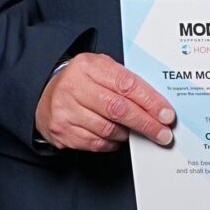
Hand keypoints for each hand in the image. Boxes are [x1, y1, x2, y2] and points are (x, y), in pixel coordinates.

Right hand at [34, 52, 175, 151]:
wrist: (43, 94)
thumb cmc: (79, 81)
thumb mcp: (99, 69)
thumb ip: (124, 80)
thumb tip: (157, 103)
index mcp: (87, 66)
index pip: (126, 84)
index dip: (150, 102)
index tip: (166, 114)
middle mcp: (74, 87)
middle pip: (119, 109)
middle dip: (146, 123)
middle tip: (163, 133)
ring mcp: (65, 111)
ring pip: (108, 129)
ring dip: (129, 133)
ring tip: (136, 131)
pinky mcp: (62, 131)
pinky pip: (97, 143)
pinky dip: (112, 142)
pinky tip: (117, 136)